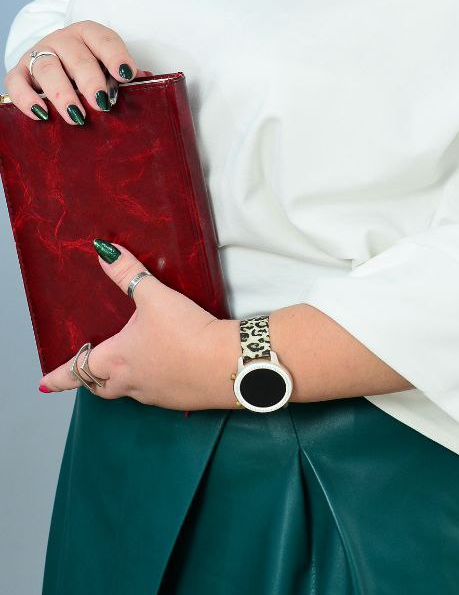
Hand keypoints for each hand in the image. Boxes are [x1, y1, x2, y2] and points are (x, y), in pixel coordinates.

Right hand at [3, 21, 151, 124]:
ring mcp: (38, 53)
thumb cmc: (87, 66)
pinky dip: (27, 98)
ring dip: (62, 93)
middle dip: (91, 81)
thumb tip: (146, 81)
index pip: (104, 40)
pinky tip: (41, 114)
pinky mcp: (18, 71)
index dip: (116, 56)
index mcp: (88, 33)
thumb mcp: (106, 66)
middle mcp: (62, 39)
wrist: (51, 61)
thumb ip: (122, 73)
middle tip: (103, 103)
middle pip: (77, 56)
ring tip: (76, 115)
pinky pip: (17, 83)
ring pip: (47, 69)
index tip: (127, 75)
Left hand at [38, 240, 238, 409]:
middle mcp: (129, 382)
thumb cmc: (185, 332)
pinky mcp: (176, 398)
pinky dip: (150, 380)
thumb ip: (128, 272)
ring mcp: (153, 394)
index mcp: (116, 360)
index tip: (43, 383)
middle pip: (100, 387)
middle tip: (86, 372)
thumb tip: (102, 250)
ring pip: (127, 390)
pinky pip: (154, 391)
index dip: (58, 377)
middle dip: (90, 380)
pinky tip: (165, 364)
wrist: (225, 364)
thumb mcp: (154, 296)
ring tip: (128, 363)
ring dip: (121, 379)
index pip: (77, 371)